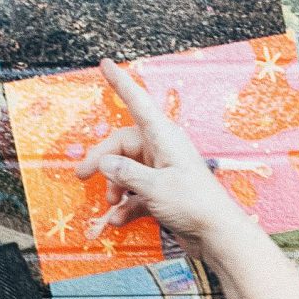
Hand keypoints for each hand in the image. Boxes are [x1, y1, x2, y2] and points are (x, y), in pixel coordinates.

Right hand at [73, 59, 250, 247]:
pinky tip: (118, 220)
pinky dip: (126, 206)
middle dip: (102, 161)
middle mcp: (162, 150)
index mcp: (164, 138)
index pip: (138, 103)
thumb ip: (127, 174)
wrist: (217, 235)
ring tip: (111, 204)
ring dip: (115, 187)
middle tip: (81, 176)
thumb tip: (106, 164)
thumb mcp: (155, 188)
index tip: (105, 64)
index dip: (121, 83)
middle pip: (123, 145)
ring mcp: (162, 172)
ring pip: (127, 171)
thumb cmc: (194, 204)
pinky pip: (136, 193)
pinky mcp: (163, 193)